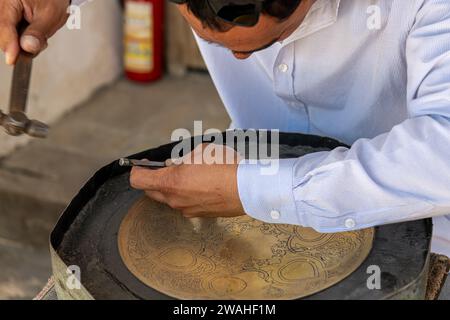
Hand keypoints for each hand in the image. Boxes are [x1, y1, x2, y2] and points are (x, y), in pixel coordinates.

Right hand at [0, 0, 69, 63]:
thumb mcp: (50, 16)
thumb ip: (37, 32)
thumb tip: (26, 47)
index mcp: (9, 0)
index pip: (4, 27)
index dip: (9, 46)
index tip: (12, 60)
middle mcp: (3, 6)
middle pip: (3, 36)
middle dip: (20, 46)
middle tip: (40, 42)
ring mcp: (5, 14)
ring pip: (7, 39)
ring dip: (23, 44)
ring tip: (39, 35)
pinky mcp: (9, 21)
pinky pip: (11, 37)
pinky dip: (23, 41)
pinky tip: (33, 35)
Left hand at [130, 144, 245, 217]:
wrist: (247, 189)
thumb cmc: (225, 167)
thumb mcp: (201, 151)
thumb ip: (183, 158)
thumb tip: (178, 163)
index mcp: (170, 182)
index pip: (138, 180)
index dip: (137, 169)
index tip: (142, 164)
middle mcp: (174, 200)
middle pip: (151, 191)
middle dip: (155, 179)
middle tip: (168, 167)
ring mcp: (186, 210)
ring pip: (170, 198)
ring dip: (173, 187)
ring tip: (191, 175)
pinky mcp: (198, 215)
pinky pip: (185, 204)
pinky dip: (188, 195)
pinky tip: (203, 186)